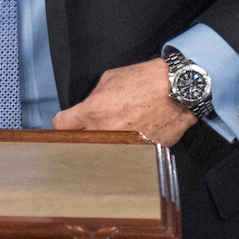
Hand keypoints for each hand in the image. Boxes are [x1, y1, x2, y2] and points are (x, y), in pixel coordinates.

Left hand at [51, 57, 194, 146]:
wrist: (177, 90)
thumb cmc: (146, 80)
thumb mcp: (109, 79)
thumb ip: (93, 97)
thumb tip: (87, 108)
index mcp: (93, 111)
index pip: (61, 126)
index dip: (60, 126)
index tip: (65, 127)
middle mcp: (105, 131)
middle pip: (76, 146)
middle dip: (77, 140)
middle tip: (82, 136)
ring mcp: (122, 146)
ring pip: (98, 156)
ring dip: (98, 151)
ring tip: (105, 142)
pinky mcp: (139, 155)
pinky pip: (122, 159)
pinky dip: (121, 154)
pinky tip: (126, 146)